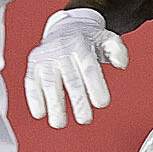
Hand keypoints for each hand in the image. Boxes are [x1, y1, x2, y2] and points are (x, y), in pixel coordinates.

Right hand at [24, 9, 127, 128]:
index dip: (95, 87)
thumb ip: (118, 51)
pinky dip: (34, 99)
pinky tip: (40, 113)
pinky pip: (31, 83)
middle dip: (78, 102)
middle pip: (71, 80)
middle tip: (85, 119)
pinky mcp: (34, 65)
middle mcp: (61, 50)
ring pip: (50, 84)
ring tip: (60, 123)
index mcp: (81, 45)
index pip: (89, 68)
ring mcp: (46, 58)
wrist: (65, 28)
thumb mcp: (107, 39)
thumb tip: (121, 64)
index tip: (101, 104)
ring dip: (54, 106)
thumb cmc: (87, 41)